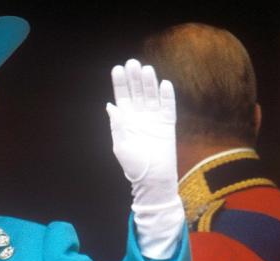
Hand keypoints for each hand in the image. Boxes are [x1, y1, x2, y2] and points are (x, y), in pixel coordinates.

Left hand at [106, 59, 183, 258]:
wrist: (153, 179)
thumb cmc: (134, 166)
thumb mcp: (120, 146)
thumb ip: (117, 126)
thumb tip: (111, 106)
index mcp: (125, 121)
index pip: (122, 97)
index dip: (120, 83)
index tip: (117, 69)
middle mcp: (139, 116)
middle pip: (137, 92)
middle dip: (134, 78)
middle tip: (132, 63)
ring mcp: (154, 119)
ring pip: (151, 96)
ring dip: (149, 83)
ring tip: (146, 69)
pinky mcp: (168, 124)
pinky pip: (168, 106)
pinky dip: (166, 96)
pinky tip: (164, 84)